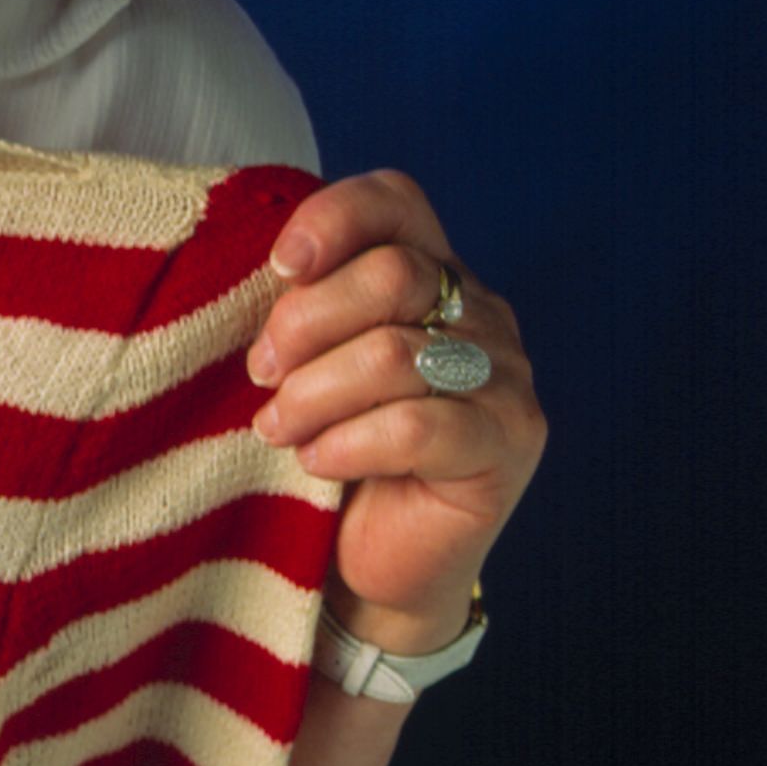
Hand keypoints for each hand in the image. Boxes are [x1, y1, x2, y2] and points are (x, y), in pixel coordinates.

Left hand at [245, 170, 544, 656]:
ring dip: (314, 393)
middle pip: (391, 275)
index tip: (277, 268)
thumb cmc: (332, 448)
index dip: (332, 219)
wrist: (373, 564)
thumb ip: (304, 307)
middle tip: (259, 374)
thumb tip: (257, 271)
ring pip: (395, 354)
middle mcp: (482, 313)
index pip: (396, 201)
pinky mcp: (509, 443)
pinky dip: (349, 443)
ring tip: (277, 428)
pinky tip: (317, 462)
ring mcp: (506, 377)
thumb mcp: (309, 363)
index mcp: (433, 272)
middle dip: (304, 324)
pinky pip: (418, 426)